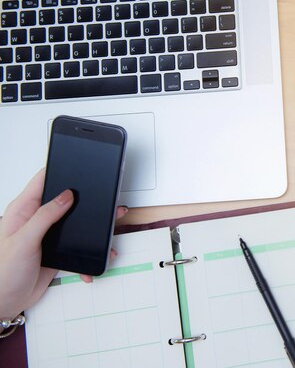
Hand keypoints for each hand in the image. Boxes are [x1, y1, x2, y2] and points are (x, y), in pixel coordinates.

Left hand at [0, 170, 126, 318]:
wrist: (5, 303)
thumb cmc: (3, 274)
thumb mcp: (23, 241)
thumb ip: (45, 216)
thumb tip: (65, 196)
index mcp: (23, 210)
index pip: (43, 181)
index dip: (60, 171)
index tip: (79, 167)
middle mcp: (36, 219)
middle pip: (66, 201)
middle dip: (88, 201)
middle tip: (107, 201)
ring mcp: (48, 234)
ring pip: (77, 223)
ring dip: (93, 229)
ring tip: (108, 230)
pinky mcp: (58, 250)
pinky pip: (79, 245)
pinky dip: (90, 252)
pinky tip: (94, 257)